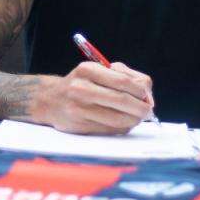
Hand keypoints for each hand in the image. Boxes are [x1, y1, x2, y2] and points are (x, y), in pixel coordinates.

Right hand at [39, 61, 153, 134]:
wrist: (51, 100)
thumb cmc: (82, 84)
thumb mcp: (98, 71)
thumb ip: (124, 76)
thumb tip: (147, 94)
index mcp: (88, 70)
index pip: (123, 81)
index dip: (141, 90)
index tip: (147, 96)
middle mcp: (81, 88)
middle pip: (122, 100)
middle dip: (141, 107)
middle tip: (148, 110)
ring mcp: (79, 108)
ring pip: (118, 118)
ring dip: (134, 120)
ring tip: (138, 117)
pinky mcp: (80, 126)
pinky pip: (110, 129)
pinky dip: (123, 127)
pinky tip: (124, 123)